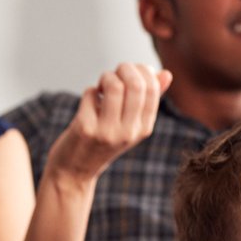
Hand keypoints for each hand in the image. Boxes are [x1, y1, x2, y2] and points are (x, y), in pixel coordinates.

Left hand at [43, 63, 166, 184]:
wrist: (75, 171)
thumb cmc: (103, 141)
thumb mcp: (129, 124)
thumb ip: (146, 99)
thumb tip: (166, 73)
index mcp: (144, 129)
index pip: (152, 89)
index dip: (142, 70)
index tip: (131, 70)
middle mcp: (129, 132)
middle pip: (136, 85)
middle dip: (125, 68)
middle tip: (115, 72)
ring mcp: (107, 132)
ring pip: (114, 86)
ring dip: (106, 77)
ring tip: (102, 85)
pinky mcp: (85, 129)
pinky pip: (91, 94)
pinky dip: (90, 91)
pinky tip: (90, 101)